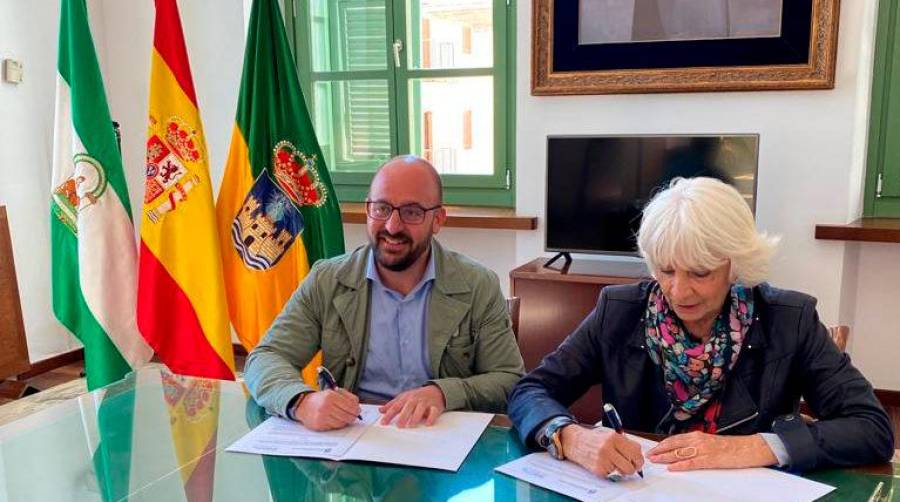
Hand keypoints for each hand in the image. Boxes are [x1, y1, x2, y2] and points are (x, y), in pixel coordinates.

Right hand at [295, 389, 360, 430]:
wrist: (304, 405)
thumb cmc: (321, 398)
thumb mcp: (334, 392)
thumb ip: (347, 397)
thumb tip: (357, 407)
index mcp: (331, 395)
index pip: (351, 405)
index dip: (356, 409)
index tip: (357, 411)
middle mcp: (326, 406)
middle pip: (348, 416)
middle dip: (352, 417)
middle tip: (353, 416)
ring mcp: (322, 416)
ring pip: (342, 423)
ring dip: (345, 421)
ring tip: (343, 417)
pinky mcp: (319, 425)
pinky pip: (334, 427)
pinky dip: (337, 424)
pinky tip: (334, 420)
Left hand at [379, 385, 445, 427]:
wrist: (435, 391)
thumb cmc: (416, 396)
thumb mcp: (403, 398)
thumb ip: (391, 405)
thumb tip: (380, 410)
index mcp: (406, 398)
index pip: (395, 406)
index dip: (389, 415)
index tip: (383, 423)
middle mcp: (415, 400)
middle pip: (408, 407)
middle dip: (403, 416)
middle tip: (399, 425)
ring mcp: (425, 402)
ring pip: (420, 408)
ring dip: (416, 417)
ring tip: (411, 425)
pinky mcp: (435, 406)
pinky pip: (433, 412)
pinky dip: (431, 417)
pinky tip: (428, 424)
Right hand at [560, 425, 644, 476]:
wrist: (575, 441)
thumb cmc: (594, 438)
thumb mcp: (610, 434)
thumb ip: (624, 442)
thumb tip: (638, 455)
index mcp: (614, 438)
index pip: (635, 451)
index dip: (639, 459)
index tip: (637, 462)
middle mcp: (608, 448)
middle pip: (630, 466)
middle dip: (632, 468)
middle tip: (629, 466)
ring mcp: (602, 460)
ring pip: (622, 472)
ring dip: (620, 469)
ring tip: (613, 462)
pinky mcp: (597, 469)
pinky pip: (612, 474)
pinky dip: (610, 470)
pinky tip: (603, 463)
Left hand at [647, 431, 777, 470]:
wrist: (748, 448)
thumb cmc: (730, 446)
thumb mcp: (710, 442)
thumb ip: (696, 444)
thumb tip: (682, 449)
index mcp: (697, 436)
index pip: (675, 439)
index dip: (662, 444)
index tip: (653, 448)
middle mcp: (698, 440)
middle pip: (674, 445)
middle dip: (659, 450)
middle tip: (649, 455)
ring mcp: (703, 450)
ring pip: (679, 453)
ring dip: (665, 457)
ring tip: (655, 460)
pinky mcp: (710, 460)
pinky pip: (691, 463)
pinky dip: (680, 465)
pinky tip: (671, 467)